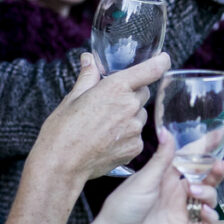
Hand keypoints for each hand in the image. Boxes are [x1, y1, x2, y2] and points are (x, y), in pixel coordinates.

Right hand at [29, 53, 169, 183]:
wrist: (60, 165)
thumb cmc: (62, 130)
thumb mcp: (72, 98)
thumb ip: (88, 76)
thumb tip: (89, 59)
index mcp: (116, 88)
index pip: (152, 69)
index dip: (160, 61)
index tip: (163, 58)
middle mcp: (130, 106)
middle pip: (144, 93)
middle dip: (132, 93)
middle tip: (110, 102)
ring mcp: (135, 128)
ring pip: (140, 115)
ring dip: (130, 115)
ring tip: (105, 125)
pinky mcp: (135, 147)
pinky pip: (137, 135)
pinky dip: (127, 135)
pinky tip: (107, 140)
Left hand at [96, 132, 217, 223]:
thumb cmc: (124, 208)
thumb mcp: (143, 180)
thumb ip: (161, 159)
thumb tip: (165, 130)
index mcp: (169, 177)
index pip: (192, 158)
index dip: (206, 146)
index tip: (220, 134)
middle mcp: (180, 192)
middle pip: (207, 177)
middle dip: (216, 170)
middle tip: (219, 165)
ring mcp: (185, 210)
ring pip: (210, 196)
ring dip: (209, 192)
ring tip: (195, 192)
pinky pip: (208, 222)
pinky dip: (211, 216)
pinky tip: (203, 212)